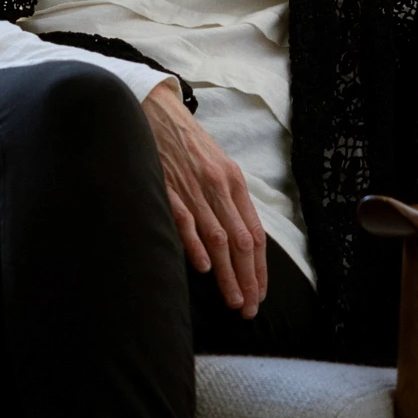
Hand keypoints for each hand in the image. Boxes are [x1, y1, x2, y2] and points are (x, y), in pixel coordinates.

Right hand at [142, 80, 267, 317]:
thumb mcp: (216, 165)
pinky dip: (196, 244)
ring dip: (227, 272)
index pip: (254, 232)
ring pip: (218, 237)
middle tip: (249, 307)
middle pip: (241, 240)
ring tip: (233, 299)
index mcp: (233, 182)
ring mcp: (194, 186)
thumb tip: (236, 240)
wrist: (157, 110)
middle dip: (248, 278)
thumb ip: (226, 199)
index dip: (259, 267)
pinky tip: (203, 267)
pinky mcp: (169, 185)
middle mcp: (219, 186)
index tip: (260, 293)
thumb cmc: (186, 142)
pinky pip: (186, 219)